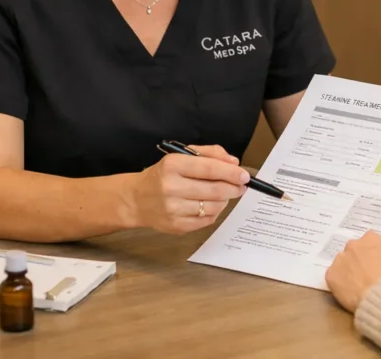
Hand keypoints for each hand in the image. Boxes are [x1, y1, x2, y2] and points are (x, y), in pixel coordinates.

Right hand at [127, 145, 248, 234]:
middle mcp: (171, 188)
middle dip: (234, 188)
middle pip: (215, 190)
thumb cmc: (163, 175)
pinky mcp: (176, 226)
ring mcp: (173, 210)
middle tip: (241, 186)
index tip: (245, 175)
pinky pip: (207, 220)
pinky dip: (214, 212)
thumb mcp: (181, 157)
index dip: (231, 173)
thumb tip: (234, 163)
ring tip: (223, 194)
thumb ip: (209, 154)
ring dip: (225, 200)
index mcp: (172, 166)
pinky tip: (210, 205)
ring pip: (214, 206)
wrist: (136, 199)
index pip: (209, 169)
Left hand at [326, 231, 380, 312]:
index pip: (370, 239)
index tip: (376, 260)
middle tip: (365, 273)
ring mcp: (340, 259)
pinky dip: (338, 282)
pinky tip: (347, 291)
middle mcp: (353, 245)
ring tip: (355, 284)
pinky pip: (333, 276)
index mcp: (371, 239)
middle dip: (358, 258)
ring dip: (347, 269)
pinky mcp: (330, 275)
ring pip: (342, 262)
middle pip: (353, 249)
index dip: (373, 251)